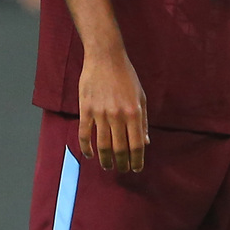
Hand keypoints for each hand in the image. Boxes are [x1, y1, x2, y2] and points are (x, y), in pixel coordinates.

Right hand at [77, 50, 147, 173]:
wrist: (105, 59)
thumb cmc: (127, 78)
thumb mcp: (141, 98)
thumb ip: (142, 121)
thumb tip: (145, 142)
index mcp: (134, 113)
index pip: (136, 145)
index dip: (137, 160)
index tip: (136, 169)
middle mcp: (118, 116)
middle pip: (119, 148)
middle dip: (122, 163)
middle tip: (121, 170)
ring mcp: (100, 113)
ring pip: (102, 144)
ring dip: (105, 159)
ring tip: (108, 166)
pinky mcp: (85, 109)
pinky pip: (85, 134)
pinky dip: (86, 148)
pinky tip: (90, 155)